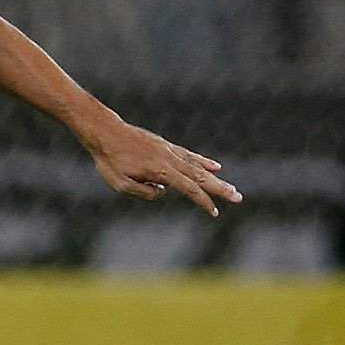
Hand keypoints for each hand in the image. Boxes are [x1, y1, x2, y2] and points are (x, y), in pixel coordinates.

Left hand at [84, 119, 240, 217]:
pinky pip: (189, 155)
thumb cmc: (110, 160)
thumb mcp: (121, 183)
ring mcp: (169, 151)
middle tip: (238, 198)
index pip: (188, 188)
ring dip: (216, 178)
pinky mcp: (166, 146)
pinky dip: (203, 161)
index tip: (214, 212)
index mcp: (159, 171)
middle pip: (200, 177)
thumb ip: (144, 192)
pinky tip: (215, 166)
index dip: (202, 201)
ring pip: (197, 166)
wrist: (106, 133)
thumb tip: (163, 192)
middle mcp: (169, 160)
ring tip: (231, 187)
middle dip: (220, 189)